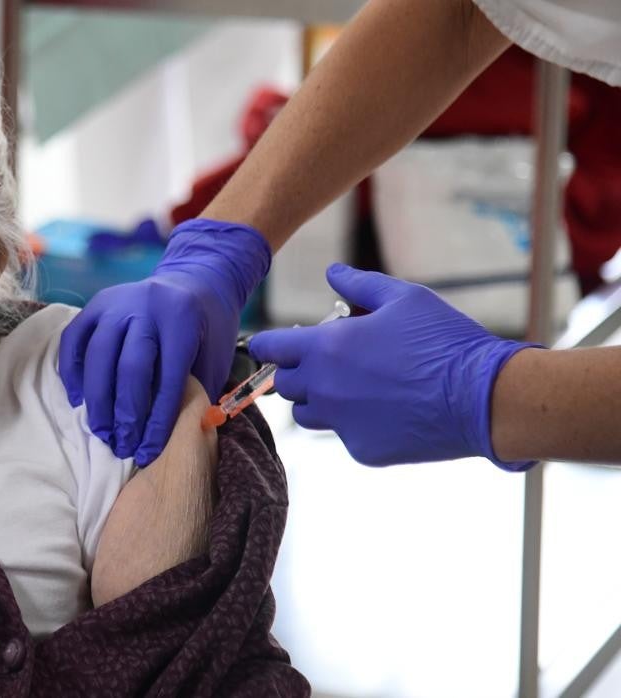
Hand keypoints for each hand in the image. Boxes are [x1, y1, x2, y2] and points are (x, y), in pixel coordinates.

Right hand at [59, 218, 270, 465]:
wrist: (195, 281)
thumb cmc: (207, 329)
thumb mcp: (214, 356)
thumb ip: (195, 390)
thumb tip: (171, 436)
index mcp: (182, 320)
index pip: (168, 379)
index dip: (157, 421)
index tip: (147, 451)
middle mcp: (147, 307)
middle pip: (130, 368)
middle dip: (125, 414)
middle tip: (122, 446)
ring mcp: (117, 302)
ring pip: (98, 356)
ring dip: (97, 400)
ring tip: (101, 431)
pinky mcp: (96, 304)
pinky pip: (74, 339)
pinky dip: (72, 370)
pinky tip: (78, 399)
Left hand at [248, 264, 536, 467]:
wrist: (484, 397)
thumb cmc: (444, 341)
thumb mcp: (403, 298)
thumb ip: (358, 284)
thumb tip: (332, 273)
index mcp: (326, 348)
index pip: (269, 348)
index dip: (266, 345)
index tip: (269, 346)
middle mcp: (324, 389)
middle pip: (284, 385)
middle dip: (298, 371)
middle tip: (330, 362)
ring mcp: (341, 423)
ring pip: (307, 414)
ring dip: (319, 400)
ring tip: (356, 386)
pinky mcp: (362, 450)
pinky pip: (344, 435)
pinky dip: (356, 424)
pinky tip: (389, 410)